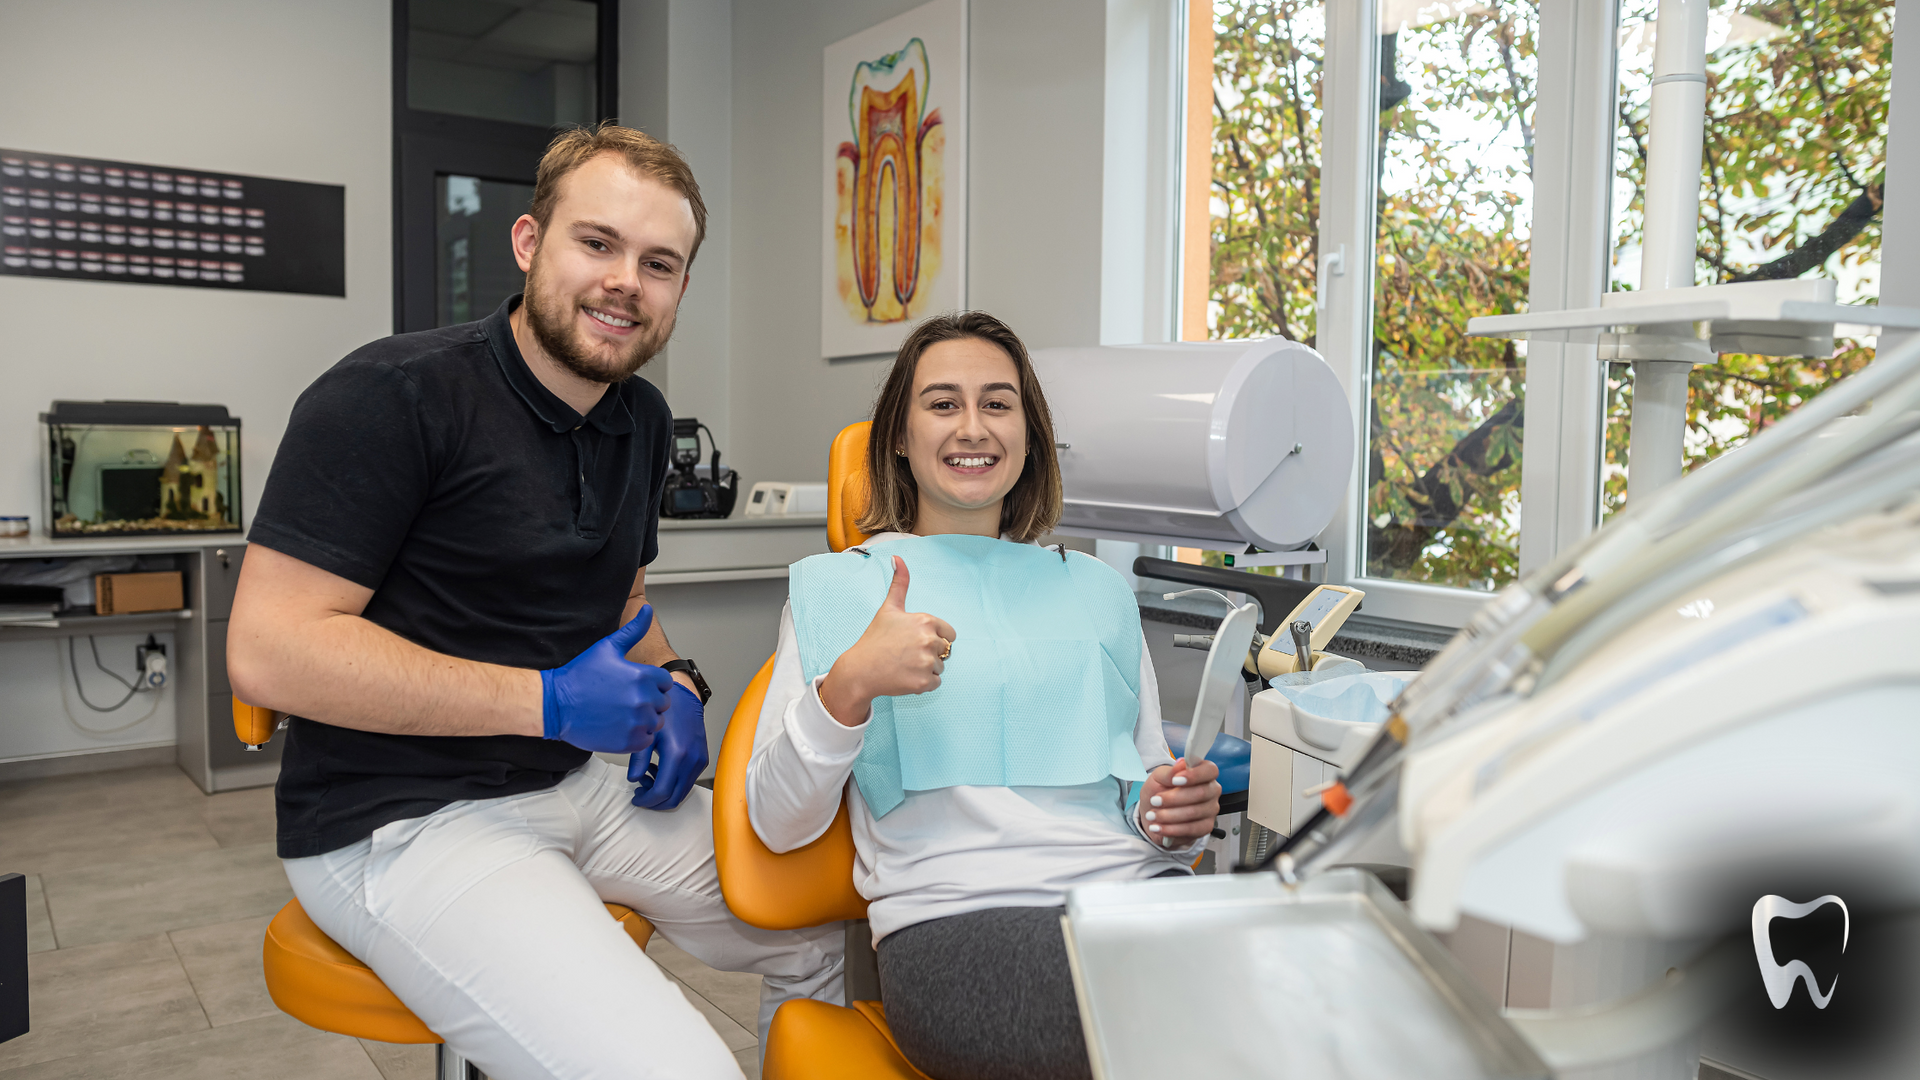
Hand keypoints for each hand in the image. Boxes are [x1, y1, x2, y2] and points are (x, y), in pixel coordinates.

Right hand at [540, 605, 672, 753]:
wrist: (556, 703)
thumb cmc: (580, 675)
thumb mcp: (607, 647)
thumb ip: (633, 630)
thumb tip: (647, 610)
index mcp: (643, 676)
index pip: (666, 682)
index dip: (652, 683)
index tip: (634, 685)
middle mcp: (644, 699)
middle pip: (663, 703)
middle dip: (649, 701)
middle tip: (625, 699)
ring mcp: (637, 722)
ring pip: (656, 722)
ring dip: (644, 719)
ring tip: (621, 713)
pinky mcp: (628, 741)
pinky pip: (646, 740)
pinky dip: (636, 735)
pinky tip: (619, 725)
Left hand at [629, 682, 707, 810]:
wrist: (686, 698)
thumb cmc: (665, 712)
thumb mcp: (646, 734)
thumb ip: (638, 760)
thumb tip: (633, 779)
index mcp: (677, 754)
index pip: (661, 792)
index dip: (646, 801)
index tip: (635, 798)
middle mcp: (692, 760)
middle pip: (674, 798)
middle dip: (655, 801)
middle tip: (640, 792)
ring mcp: (699, 761)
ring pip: (682, 793)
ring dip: (664, 793)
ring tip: (648, 777)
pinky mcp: (702, 760)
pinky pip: (687, 782)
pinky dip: (673, 784)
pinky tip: (660, 770)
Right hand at [818, 557, 955, 725]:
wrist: (860, 670)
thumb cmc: (875, 639)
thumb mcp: (889, 609)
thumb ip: (900, 583)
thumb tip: (897, 557)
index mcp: (925, 621)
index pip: (950, 634)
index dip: (933, 638)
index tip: (914, 641)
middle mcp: (929, 640)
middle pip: (945, 651)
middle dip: (929, 654)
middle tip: (906, 654)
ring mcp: (926, 662)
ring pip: (940, 668)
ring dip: (925, 669)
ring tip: (904, 665)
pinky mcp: (923, 682)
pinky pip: (936, 683)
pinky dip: (923, 684)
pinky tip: (905, 677)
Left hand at [1137, 758, 1221, 848]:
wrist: (1153, 813)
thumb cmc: (1159, 791)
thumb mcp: (1158, 778)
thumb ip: (1169, 772)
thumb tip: (1181, 763)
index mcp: (1203, 773)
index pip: (1210, 770)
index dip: (1194, 775)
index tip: (1175, 780)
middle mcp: (1211, 790)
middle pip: (1201, 793)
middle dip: (1174, 798)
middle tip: (1155, 800)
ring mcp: (1211, 809)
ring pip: (1194, 812)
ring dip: (1169, 815)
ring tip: (1153, 815)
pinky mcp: (1206, 827)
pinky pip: (1192, 829)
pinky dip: (1172, 829)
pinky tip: (1159, 827)